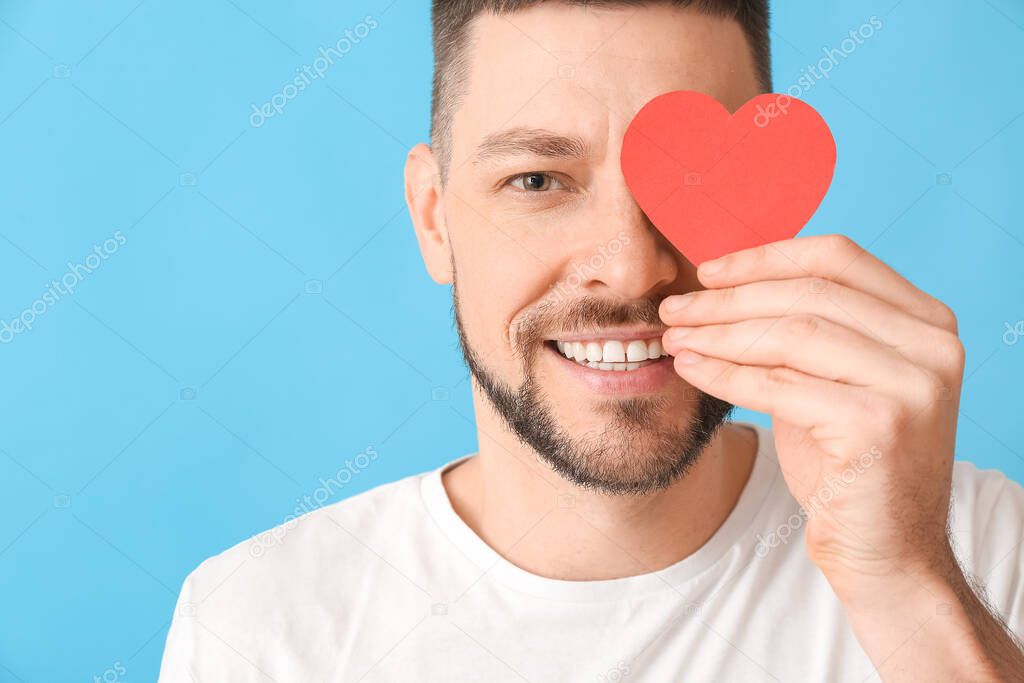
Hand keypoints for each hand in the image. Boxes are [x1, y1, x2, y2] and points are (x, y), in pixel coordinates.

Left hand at [659, 234, 963, 592]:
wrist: (883, 550)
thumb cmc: (847, 461)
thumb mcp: (831, 378)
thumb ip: (803, 327)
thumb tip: (722, 283)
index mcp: (927, 320)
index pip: (838, 258)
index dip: (764, 259)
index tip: (707, 271)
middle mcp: (932, 345)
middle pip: (808, 294)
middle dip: (729, 299)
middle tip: (674, 309)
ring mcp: (911, 384)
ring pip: (790, 335)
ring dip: (718, 334)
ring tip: (674, 337)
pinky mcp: (879, 425)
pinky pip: (777, 385)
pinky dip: (724, 374)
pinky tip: (690, 368)